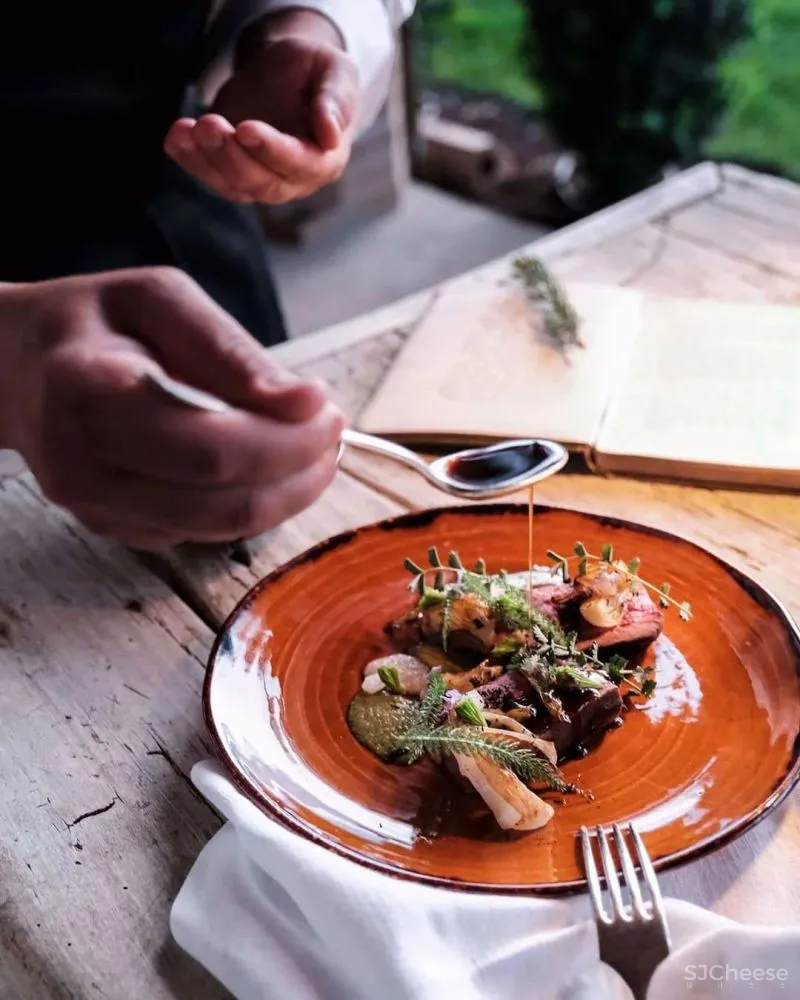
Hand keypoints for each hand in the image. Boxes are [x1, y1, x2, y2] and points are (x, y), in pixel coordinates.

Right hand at [0, 268, 342, 549]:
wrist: (18, 368)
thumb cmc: (95, 323)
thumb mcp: (160, 299)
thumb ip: (230, 351)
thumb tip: (306, 402)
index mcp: (89, 393)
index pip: (212, 449)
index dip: (287, 442)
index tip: (330, 410)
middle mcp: (84, 466)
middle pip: (225, 502)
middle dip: (300, 474)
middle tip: (333, 435)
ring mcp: (95, 508)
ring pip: (222, 528)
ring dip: (286, 494)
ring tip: (310, 448)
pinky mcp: (114, 528)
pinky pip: (204, 531)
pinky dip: (251, 502)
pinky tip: (264, 464)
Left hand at [164, 10, 358, 204]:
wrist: (289, 74)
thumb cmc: (317, 73)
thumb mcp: (335, 73)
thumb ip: (336, 102)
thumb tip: (331, 136)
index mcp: (325, 159)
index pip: (300, 165)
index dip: (272, 150)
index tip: (245, 128)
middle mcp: (294, 180)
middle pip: (261, 182)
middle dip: (231, 155)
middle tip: (208, 123)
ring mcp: (262, 180)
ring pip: (233, 185)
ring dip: (206, 160)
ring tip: (186, 128)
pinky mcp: (233, 171)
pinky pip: (212, 177)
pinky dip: (191, 160)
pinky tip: (176, 136)